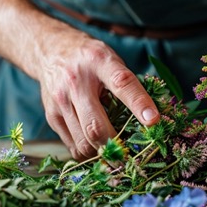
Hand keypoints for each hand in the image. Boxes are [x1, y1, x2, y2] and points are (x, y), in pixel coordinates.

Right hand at [37, 31, 159, 159]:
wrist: (51, 50)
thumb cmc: (91, 60)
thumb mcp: (112, 60)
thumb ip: (128, 86)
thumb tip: (152, 118)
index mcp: (99, 62)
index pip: (122, 84)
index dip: (139, 104)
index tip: (154, 121)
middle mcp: (76, 82)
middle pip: (95, 126)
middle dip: (116, 146)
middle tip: (131, 156)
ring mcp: (60, 101)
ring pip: (83, 142)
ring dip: (103, 153)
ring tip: (115, 151)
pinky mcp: (51, 116)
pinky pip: (73, 146)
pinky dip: (89, 152)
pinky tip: (97, 146)